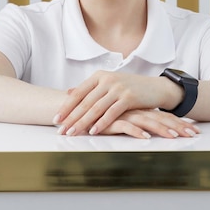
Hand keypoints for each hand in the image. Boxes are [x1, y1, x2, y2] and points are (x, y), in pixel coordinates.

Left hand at [53, 70, 195, 137]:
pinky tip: (93, 131)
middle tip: (60, 130)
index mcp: (99, 76)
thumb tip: (68, 92)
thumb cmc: (129, 87)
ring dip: (83, 122)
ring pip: (96, 108)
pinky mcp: (129, 97)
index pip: (78, 93)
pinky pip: (112, 112)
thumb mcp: (108, 84)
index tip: (55, 119)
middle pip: (85, 102)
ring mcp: (118, 88)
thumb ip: (89, 88)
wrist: (154, 87)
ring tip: (72, 133)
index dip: (66, 106)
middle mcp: (106, 80)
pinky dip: (101, 122)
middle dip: (71, 118)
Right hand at [101, 109, 200, 138]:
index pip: (164, 115)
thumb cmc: (106, 114)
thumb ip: (139, 120)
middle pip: (160, 118)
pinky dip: (136, 132)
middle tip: (193, 134)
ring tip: (174, 136)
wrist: (83, 108)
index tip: (194, 130)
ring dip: (161, 129)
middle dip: (178, 127)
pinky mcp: (112, 120)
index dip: (179, 122)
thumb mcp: (126, 117)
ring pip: (146, 122)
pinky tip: (145, 138)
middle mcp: (135, 110)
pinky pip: (126, 126)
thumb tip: (155, 128)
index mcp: (141, 109)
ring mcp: (124, 114)